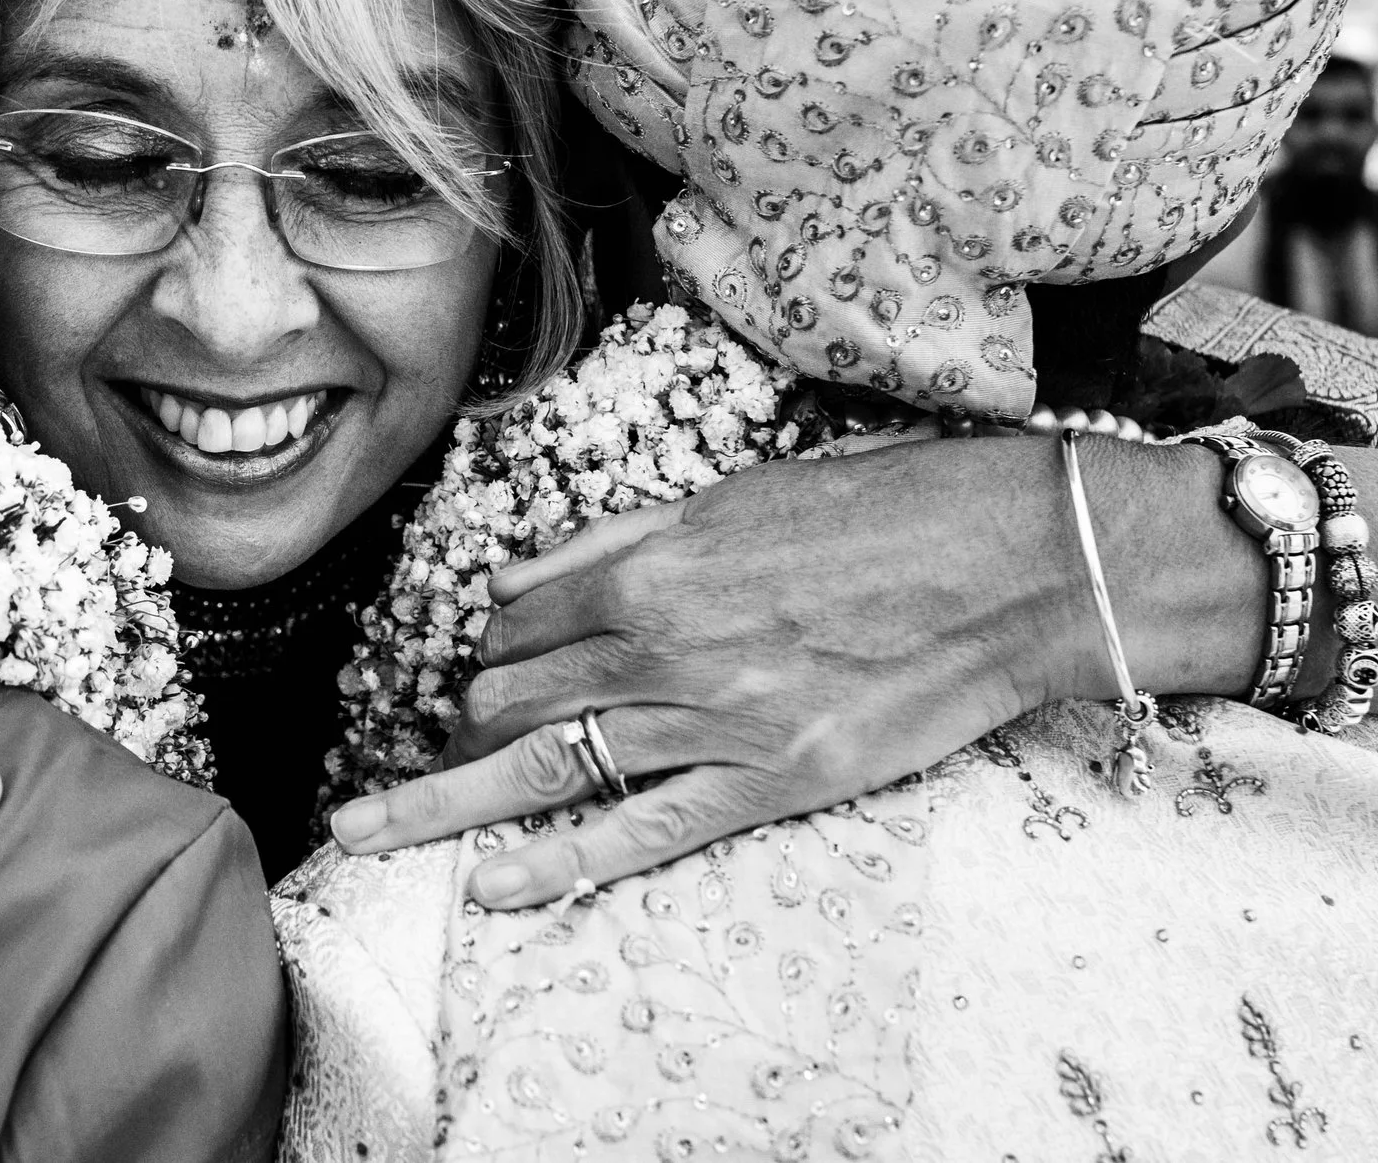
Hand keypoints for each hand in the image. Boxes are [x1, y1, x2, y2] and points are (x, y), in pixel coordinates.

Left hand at [327, 434, 1258, 908]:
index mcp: (648, 566)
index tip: (473, 673)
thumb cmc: (883, 509)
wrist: (1013, 562)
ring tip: (364, 831)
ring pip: (547, 765)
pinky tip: (492, 885)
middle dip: (457, 726)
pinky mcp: (770, 780)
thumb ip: (617, 541)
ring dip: (446, 799)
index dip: (484, 650)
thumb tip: (516, 580)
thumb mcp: (736, 493)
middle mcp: (660, 644)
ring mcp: (711, 721)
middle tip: (416, 756)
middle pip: (512, 697)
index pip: (517, 622)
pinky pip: (643, 831)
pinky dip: (560, 862)